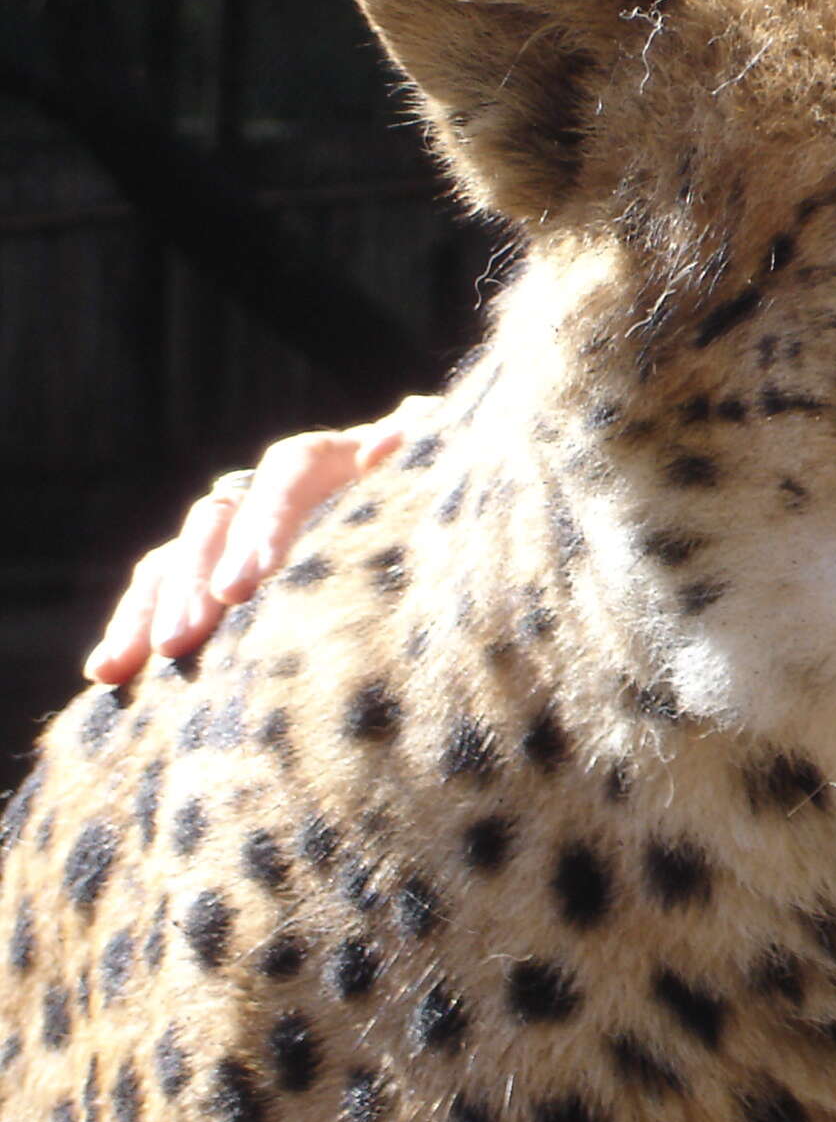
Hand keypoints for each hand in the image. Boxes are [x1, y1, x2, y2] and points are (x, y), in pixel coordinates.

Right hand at [82, 396, 440, 685]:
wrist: (425, 522)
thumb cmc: (440, 504)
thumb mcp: (442, 479)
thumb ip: (420, 460)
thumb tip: (388, 447)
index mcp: (331, 459)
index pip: (287, 477)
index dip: (265, 525)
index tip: (247, 585)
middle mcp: (269, 488)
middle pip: (218, 521)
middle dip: (196, 584)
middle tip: (182, 641)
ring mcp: (235, 528)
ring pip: (177, 559)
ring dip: (148, 610)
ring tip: (123, 664)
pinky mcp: (214, 572)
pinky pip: (164, 592)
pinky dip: (136, 627)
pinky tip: (107, 674)